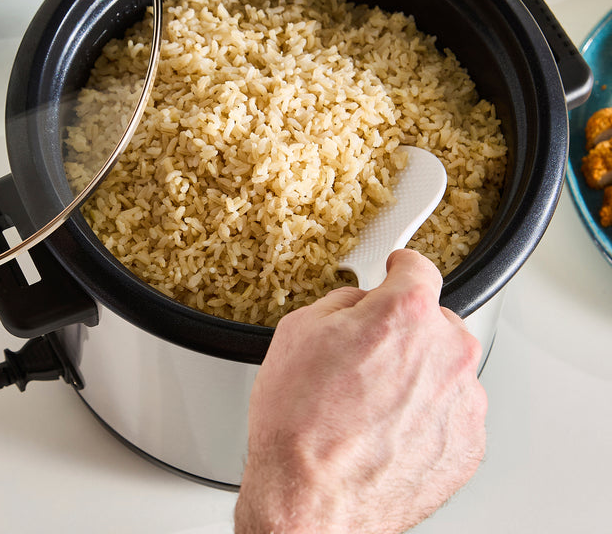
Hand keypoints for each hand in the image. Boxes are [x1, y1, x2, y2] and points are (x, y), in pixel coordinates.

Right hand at [235, 249, 486, 533]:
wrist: (309, 500)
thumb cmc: (301, 423)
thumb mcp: (300, 330)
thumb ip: (345, 301)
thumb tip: (362, 302)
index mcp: (406, 314)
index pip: (419, 267)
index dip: (400, 268)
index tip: (398, 273)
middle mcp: (446, 351)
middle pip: (433, 320)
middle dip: (404, 331)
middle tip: (365, 359)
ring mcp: (464, 401)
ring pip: (444, 367)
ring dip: (418, 374)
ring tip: (372, 405)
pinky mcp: (469, 443)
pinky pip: (452, 410)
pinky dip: (427, 413)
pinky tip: (388, 429)